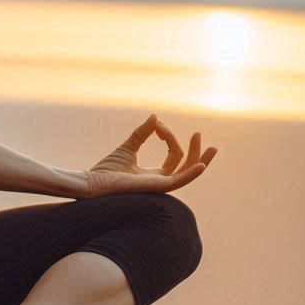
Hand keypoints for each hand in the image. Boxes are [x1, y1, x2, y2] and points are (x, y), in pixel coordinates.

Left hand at [82, 114, 217, 197]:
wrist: (92, 183)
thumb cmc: (106, 170)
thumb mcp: (128, 147)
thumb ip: (142, 134)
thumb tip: (155, 117)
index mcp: (155, 175)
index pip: (173, 155)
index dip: (168, 136)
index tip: (156, 124)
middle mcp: (160, 182)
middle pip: (186, 166)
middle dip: (195, 151)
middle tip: (198, 134)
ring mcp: (160, 186)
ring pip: (187, 174)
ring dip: (200, 160)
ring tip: (211, 147)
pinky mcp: (156, 187)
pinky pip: (179, 181)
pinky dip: (192, 173)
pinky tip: (201, 165)